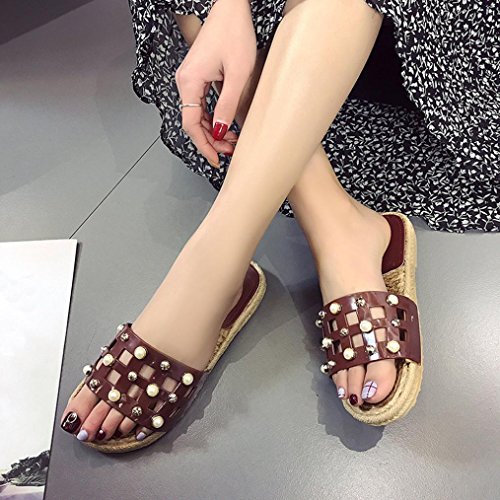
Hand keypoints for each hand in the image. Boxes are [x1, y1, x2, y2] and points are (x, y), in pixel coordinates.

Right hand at [175, 0, 255, 166]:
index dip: (204, 145)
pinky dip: (213, 118)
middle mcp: (185, 82)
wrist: (230, 8)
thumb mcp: (237, 74)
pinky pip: (202, 105)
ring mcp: (190, 80)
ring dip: (213, 131)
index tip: (216, 159)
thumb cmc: (234, 32)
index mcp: (189, 82)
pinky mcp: (198, 77)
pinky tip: (225, 126)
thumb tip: (220, 131)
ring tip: (231, 141)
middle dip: (211, 141)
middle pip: (193, 122)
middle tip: (229, 152)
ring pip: (198, 116)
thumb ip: (227, 105)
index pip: (191, 124)